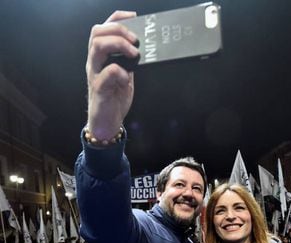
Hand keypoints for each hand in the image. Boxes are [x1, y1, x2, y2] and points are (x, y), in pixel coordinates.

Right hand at [86, 10, 138, 140]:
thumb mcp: (124, 73)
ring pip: (98, 46)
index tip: (134, 18)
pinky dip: (120, 72)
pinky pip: (106, 73)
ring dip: (119, 46)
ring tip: (134, 55)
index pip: (103, 28)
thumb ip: (128, 60)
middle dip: (119, 31)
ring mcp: (94, 74)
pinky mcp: (99, 88)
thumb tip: (142, 46)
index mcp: (100, 56)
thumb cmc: (115, 96)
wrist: (107, 122)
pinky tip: (127, 78)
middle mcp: (94, 62)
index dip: (117, 18)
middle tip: (135, 42)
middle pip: (97, 32)